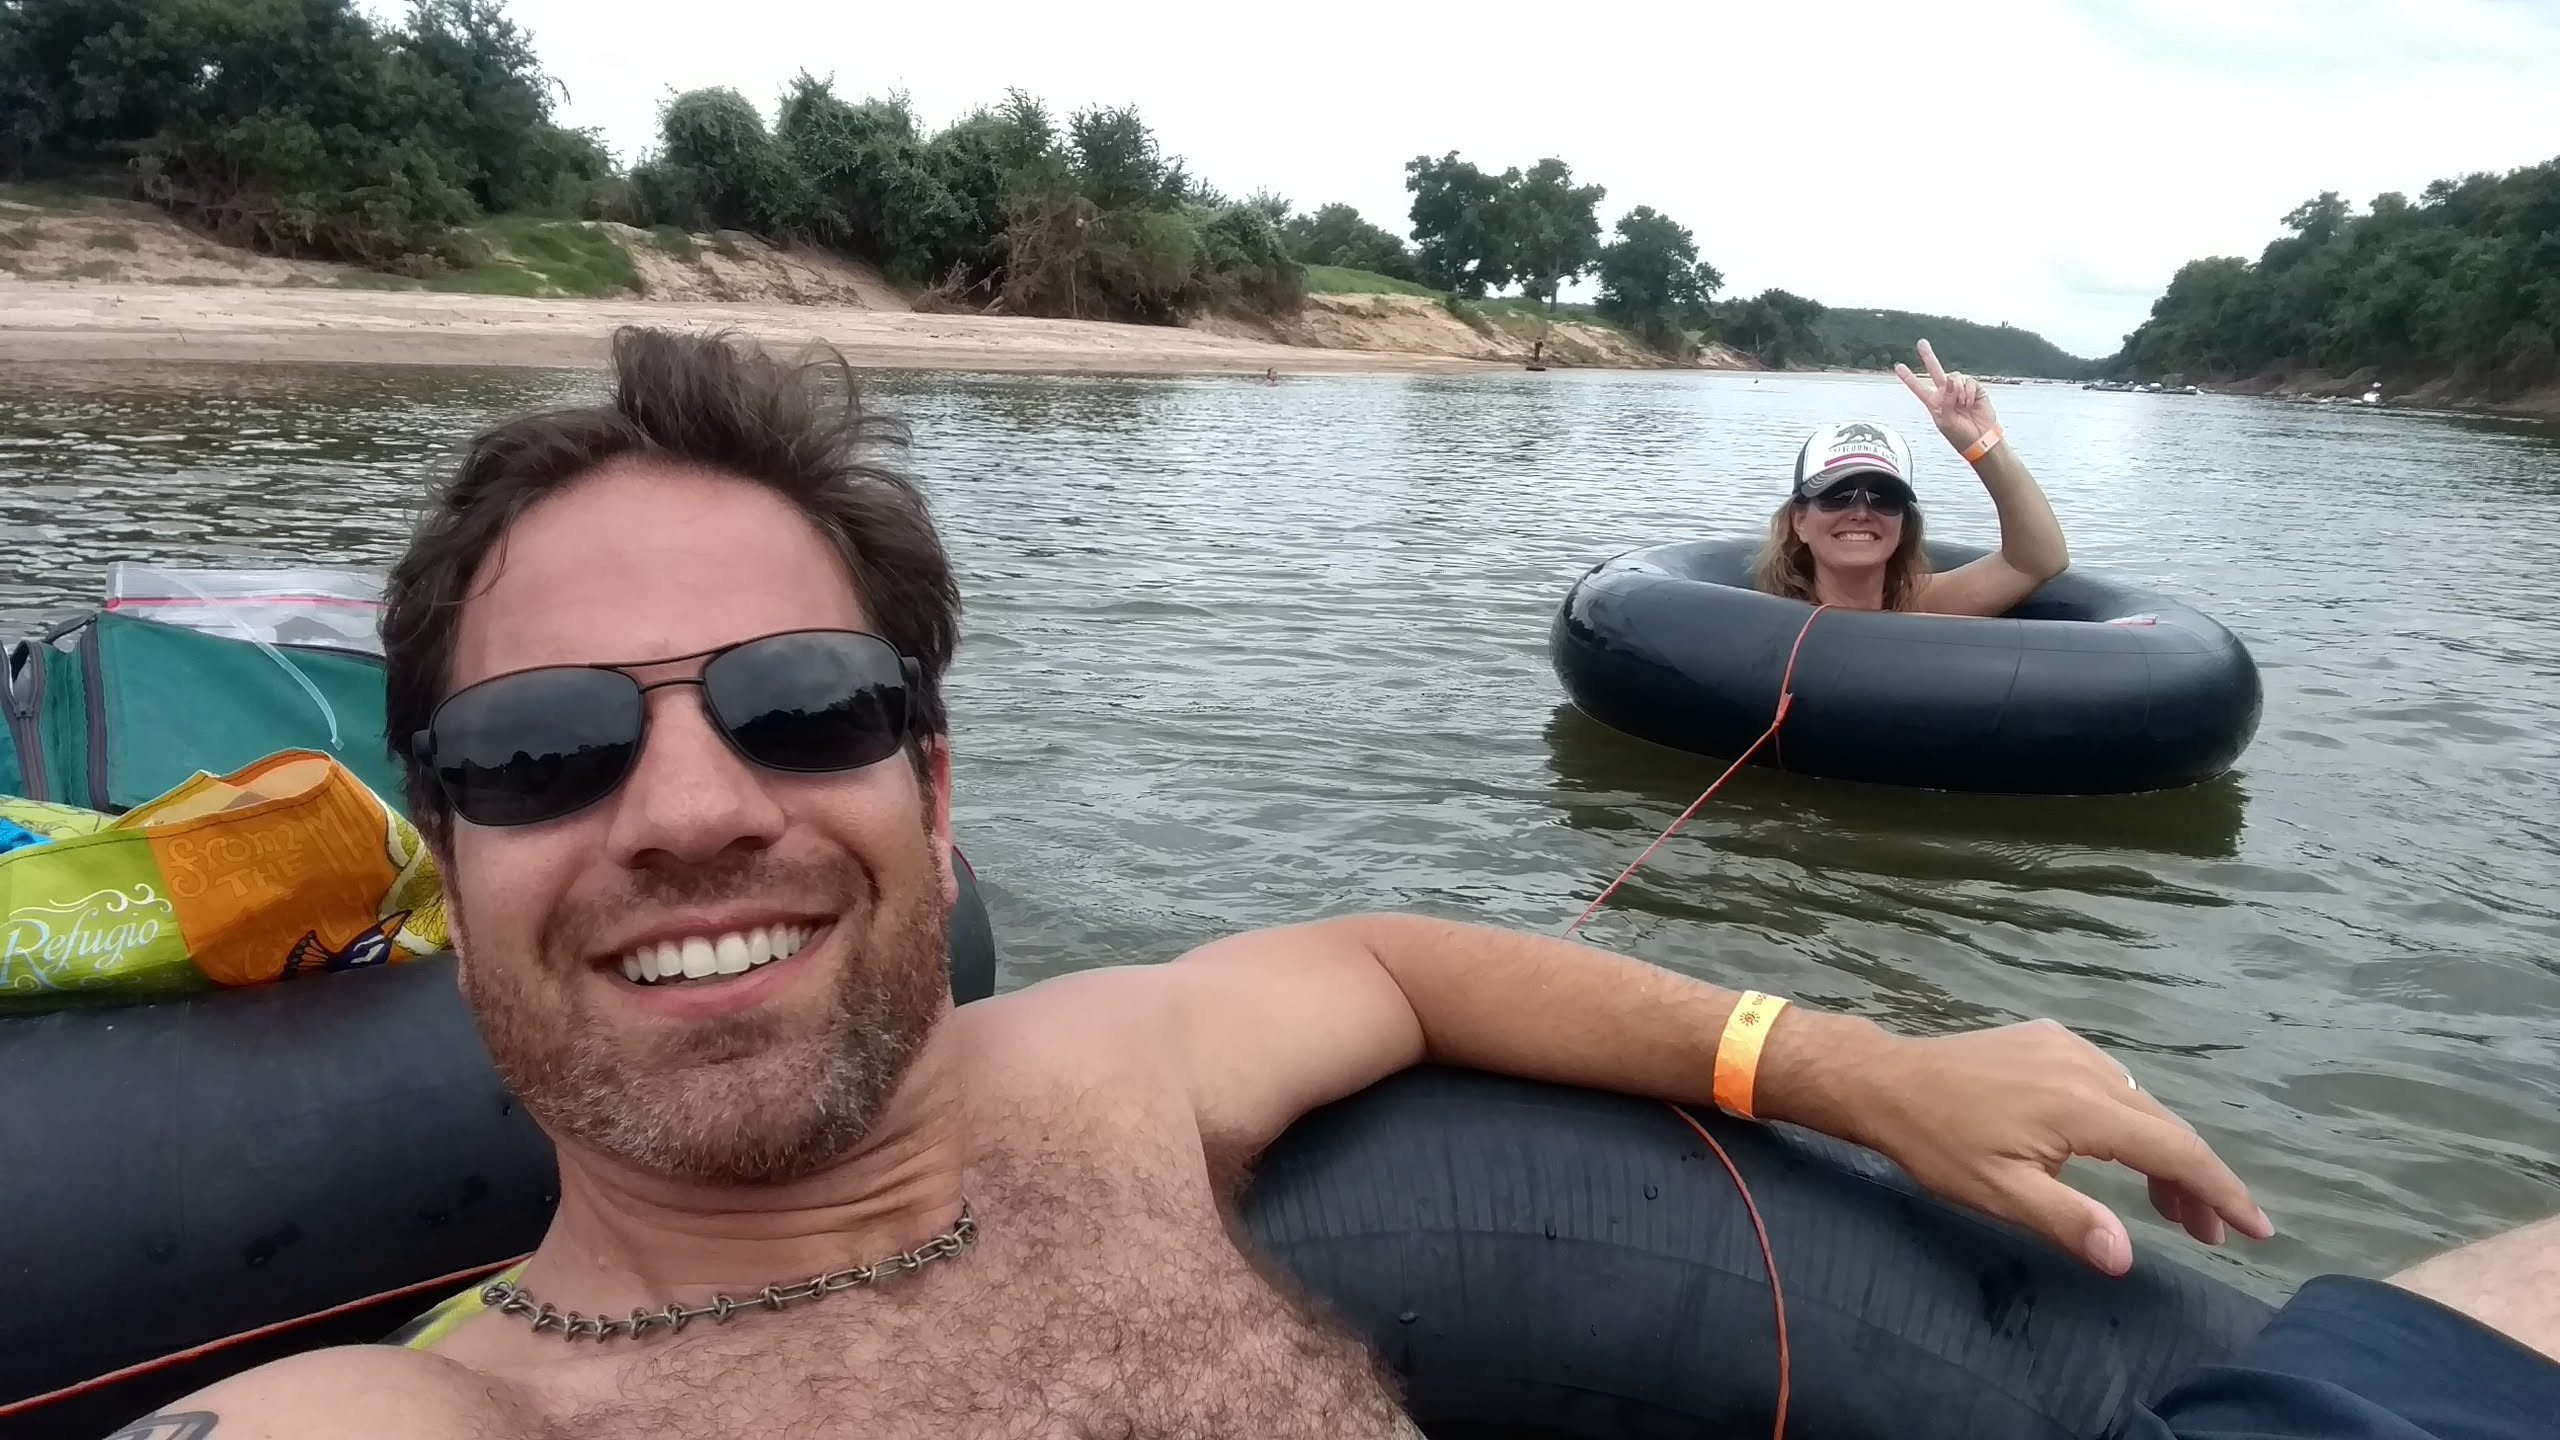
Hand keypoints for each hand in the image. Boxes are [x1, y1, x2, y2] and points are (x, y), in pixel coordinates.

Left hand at [1841, 1019, 2273, 1274]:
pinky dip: (2130, 1121)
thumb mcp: (1999, 1193)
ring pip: (2140, 1104)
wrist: (1886, 1081)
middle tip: (2210, 1235)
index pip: (2176, 1150)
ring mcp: (2068, 1047)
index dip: (2221, 1191)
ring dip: (2162, 1153)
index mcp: (2082, 1105)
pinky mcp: (2049, 1040)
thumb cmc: (1937, 1143)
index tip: (2256, 1228)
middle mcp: (2087, 1066)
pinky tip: (2123, 1153)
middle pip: (2165, 1126)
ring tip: (2170, 1208)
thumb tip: (2127, 1256)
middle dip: (2196, 1182)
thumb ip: (2069, 1221)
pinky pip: (2110, 1083)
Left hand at [1894, 339, 1999, 454]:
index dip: (1908, 378)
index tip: (1898, 367)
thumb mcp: (1946, 422)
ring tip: (1962, 405)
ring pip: (1954, 377)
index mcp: (1933, 402)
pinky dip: (1969, 393)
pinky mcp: (1974, 389)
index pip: (1918, 388)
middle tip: (1921, 343)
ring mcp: (1959, 389)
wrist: (1980, 438)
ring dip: (1958, 391)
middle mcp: (1945, 393)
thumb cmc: (1959, 434)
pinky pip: (1969, 382)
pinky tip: (1971, 403)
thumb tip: (1951, 381)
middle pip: (1935, 371)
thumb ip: (1946, 401)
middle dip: (1928, 356)